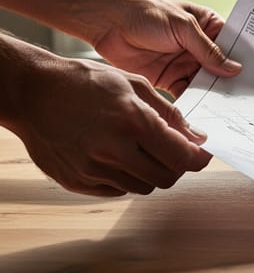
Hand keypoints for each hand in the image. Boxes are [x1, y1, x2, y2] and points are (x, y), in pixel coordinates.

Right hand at [13, 56, 210, 196]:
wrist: (31, 92)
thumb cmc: (83, 82)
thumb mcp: (133, 84)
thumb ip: (169, 113)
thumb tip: (196, 137)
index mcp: (133, 122)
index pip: (182, 157)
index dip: (199, 159)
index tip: (202, 155)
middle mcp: (113, 150)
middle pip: (166, 178)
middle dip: (176, 166)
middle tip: (172, 151)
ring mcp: (92, 169)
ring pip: (143, 187)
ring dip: (151, 172)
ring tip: (140, 149)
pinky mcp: (76, 182)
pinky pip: (117, 190)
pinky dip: (126, 177)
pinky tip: (117, 156)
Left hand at [93, 0, 240, 96]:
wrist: (107, 22)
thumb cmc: (146, 13)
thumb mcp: (183, 27)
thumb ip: (208, 50)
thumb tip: (234, 69)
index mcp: (208, 26)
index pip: (234, 44)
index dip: (246, 58)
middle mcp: (200, 47)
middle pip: (222, 67)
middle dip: (233, 81)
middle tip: (249, 97)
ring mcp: (185, 63)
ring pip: (207, 83)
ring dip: (216, 94)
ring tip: (231, 108)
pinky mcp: (169, 78)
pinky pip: (187, 93)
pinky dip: (196, 102)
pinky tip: (205, 111)